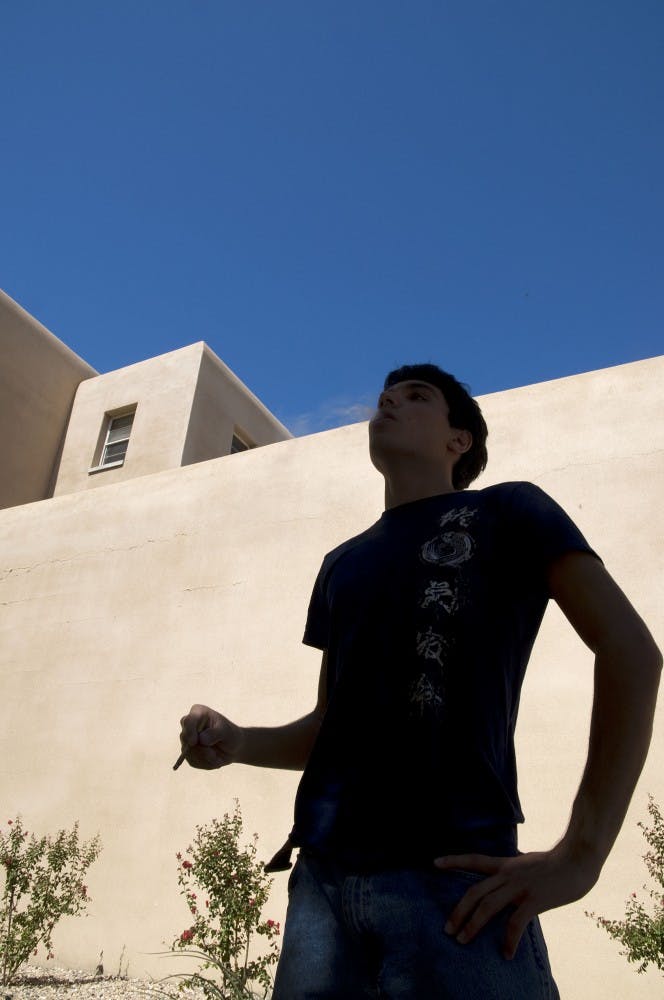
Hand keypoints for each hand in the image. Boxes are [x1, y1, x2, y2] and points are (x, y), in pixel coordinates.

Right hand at [179, 704, 244, 769]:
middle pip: (185, 737)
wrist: (233, 748)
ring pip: (189, 752)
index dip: (189, 731)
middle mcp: (189, 726)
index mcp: (198, 713)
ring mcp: (187, 740)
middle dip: (200, 749)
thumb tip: (201, 739)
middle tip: (213, 754)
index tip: (194, 742)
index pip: (188, 721)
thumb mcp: (226, 732)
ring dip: (206, 758)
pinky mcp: (188, 754)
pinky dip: (206, 764)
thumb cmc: (230, 735)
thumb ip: (215, 733)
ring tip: (218, 756)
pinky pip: (193, 762)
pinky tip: (214, 759)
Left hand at [434, 846, 600, 959]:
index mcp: (506, 864)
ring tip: (462, 941)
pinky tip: (506, 953)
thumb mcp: (529, 865)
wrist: (578, 857)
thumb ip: (516, 874)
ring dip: (473, 925)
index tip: (434, 863)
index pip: (474, 859)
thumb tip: (508, 886)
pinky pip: (516, 923)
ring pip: (488, 906)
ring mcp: (520, 887)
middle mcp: (508, 874)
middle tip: (448, 929)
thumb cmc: (558, 863)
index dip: (454, 861)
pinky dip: (509, 940)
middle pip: (475, 891)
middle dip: (459, 911)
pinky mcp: (534, 900)